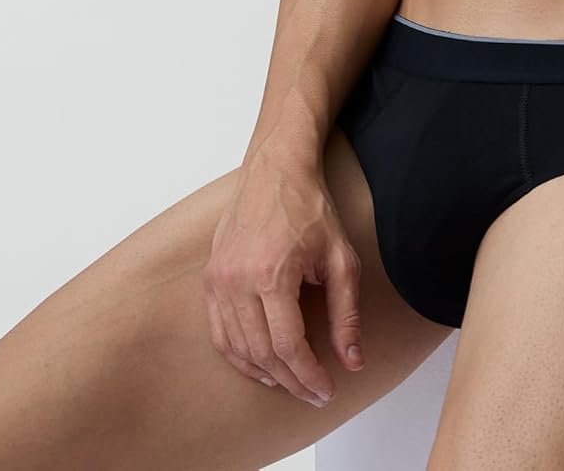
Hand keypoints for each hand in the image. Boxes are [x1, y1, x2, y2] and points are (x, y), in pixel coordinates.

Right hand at [201, 146, 364, 406]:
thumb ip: (346, 312)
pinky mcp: (210, 277)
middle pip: (262, 353)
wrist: (276, 170)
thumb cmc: (310, 209)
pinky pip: (219, 332)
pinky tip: (260, 365)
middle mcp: (238, 281)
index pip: (288, 346)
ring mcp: (219, 280)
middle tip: (312, 393)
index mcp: (272, 275)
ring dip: (265, 373)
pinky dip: (238, 356)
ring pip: (238, 348)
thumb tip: (353, 361)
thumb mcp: (341, 258)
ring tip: (291, 382)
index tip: (325, 391)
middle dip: (291, 380)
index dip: (308, 375)